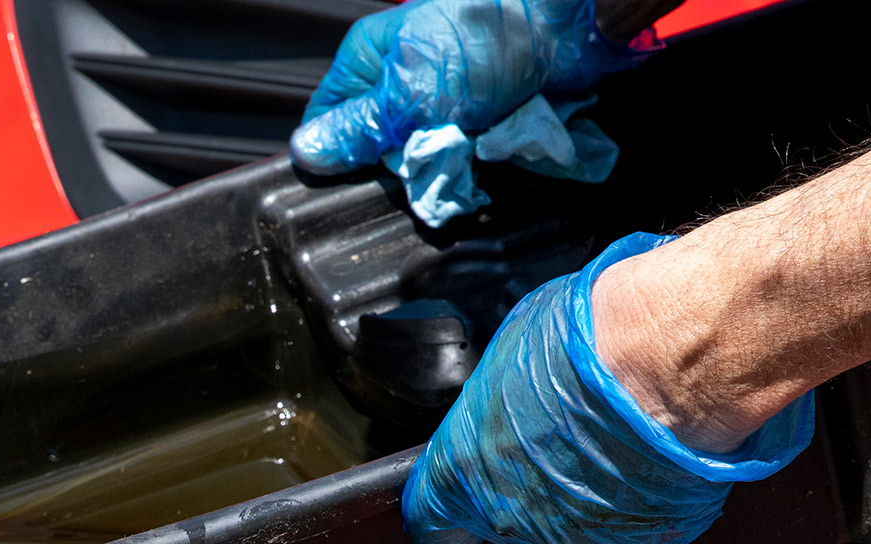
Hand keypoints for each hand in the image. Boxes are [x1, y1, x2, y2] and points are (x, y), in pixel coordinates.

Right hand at [291, 0, 653, 174]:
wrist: (566, 32)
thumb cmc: (482, 43)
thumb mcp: (406, 92)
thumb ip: (356, 129)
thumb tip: (304, 155)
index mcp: (366, 59)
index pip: (326, 119)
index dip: (332, 154)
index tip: (347, 183)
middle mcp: (397, 78)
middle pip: (371, 144)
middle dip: (391, 166)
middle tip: (415, 166)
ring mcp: (437, 98)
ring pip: (414, 156)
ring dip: (432, 170)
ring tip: (454, 161)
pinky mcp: (473, 116)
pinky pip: (454, 156)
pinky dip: (463, 166)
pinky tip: (475, 162)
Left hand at [402, 233, 815, 543]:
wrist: (660, 362)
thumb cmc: (579, 348)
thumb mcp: (504, 359)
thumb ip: (493, 403)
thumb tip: (502, 401)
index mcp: (461, 473)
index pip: (430, 516)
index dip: (442, 508)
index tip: (454, 498)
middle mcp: (511, 516)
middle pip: (506, 514)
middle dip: (525, 479)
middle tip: (558, 430)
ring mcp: (573, 535)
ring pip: (567, 521)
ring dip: (582, 487)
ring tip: (607, 432)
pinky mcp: (634, 542)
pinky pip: (624, 523)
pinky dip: (633, 495)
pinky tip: (644, 450)